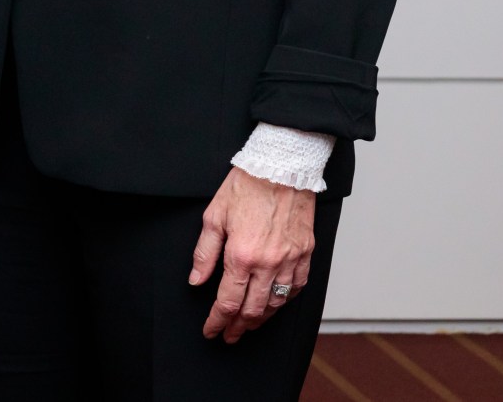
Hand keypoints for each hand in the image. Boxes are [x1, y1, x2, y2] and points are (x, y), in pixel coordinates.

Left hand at [189, 166, 315, 342]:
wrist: (281, 167)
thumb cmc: (246, 186)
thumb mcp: (214, 216)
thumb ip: (205, 253)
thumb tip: (196, 280)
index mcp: (241, 255)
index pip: (227, 301)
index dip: (217, 321)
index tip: (211, 331)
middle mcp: (268, 263)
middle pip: (253, 310)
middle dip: (238, 327)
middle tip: (229, 335)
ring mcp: (290, 261)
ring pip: (276, 304)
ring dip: (260, 319)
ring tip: (248, 324)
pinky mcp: (305, 254)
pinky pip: (297, 288)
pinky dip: (284, 302)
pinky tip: (274, 304)